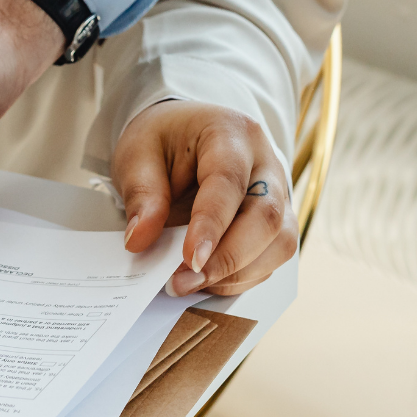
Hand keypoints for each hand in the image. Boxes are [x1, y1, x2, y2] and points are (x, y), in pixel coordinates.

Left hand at [114, 100, 295, 297]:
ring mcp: (278, 194)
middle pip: (266, 217)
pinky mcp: (276, 223)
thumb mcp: (137, 155)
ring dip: (237, 274)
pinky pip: (271, 258)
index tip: (190, 259)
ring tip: (189, 283)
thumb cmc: (163, 142)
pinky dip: (239, 277)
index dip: (212, 224)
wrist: (183, 138)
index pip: (229, 182)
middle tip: (182, 282)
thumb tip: (139, 241)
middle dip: (227, 259)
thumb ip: (140, 194)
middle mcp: (265, 163)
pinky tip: (205, 279)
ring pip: (279, 243)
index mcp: (231, 133)